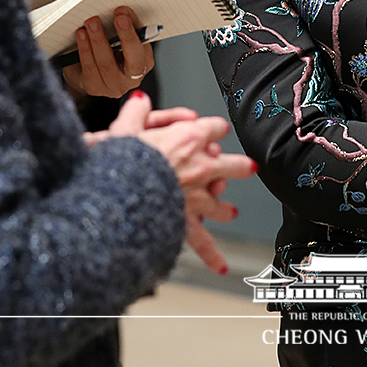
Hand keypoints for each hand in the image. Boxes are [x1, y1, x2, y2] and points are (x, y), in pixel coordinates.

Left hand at [62, 6, 154, 98]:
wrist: (87, 69)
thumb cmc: (109, 49)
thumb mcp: (121, 38)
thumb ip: (127, 27)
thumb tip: (122, 11)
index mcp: (144, 62)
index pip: (142, 47)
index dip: (132, 31)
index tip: (123, 14)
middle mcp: (132, 78)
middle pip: (131, 59)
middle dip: (124, 36)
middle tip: (116, 17)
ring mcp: (113, 86)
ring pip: (106, 63)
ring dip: (98, 39)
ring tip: (91, 22)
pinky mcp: (94, 88)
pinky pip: (90, 68)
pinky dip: (85, 49)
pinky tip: (81, 35)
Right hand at [104, 94, 256, 272]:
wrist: (118, 193)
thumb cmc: (120, 161)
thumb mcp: (124, 127)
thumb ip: (136, 113)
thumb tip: (140, 100)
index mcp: (188, 138)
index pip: (213, 128)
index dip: (213, 128)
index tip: (214, 129)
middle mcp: (199, 166)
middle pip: (231, 164)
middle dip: (240, 165)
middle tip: (247, 167)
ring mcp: (197, 196)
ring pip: (220, 203)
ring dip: (224, 207)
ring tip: (229, 211)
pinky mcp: (187, 222)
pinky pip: (202, 241)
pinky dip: (211, 255)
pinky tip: (220, 266)